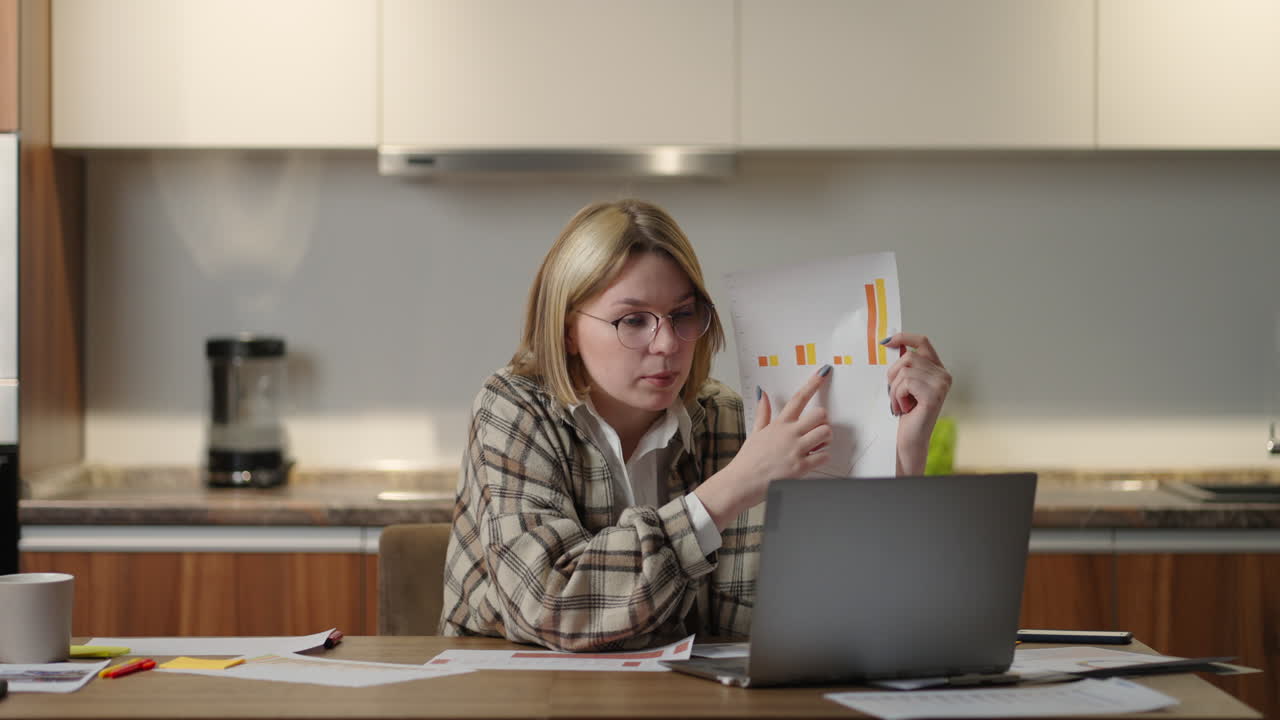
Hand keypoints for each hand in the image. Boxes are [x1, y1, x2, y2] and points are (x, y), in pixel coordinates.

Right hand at [696, 367, 832, 528]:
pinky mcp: (800, 467)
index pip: (799, 398)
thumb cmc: (748, 460)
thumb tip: (762, 393)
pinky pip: (824, 456)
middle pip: (820, 415)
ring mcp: (796, 450)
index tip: (823, 372)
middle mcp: (789, 434)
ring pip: (825, 434)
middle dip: (823, 422)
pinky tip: (814, 459)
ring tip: (816, 445)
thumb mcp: (755, 432)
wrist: (741, 482)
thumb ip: (763, 412)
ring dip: (826, 439)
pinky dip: (823, 457)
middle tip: (817, 429)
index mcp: (779, 424)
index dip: (813, 383)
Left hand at [881, 332, 950, 475]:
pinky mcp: (933, 394)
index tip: (887, 341)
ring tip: (901, 404)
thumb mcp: (905, 384)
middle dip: (893, 375)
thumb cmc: (907, 413)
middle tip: (896, 395)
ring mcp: (941, 384)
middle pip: (908, 356)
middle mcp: (944, 375)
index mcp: (938, 370)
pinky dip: (897, 396)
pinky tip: (904, 408)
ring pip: (905, 370)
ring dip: (894, 389)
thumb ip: (905, 366)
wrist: (910, 439)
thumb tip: (890, 342)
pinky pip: (905, 383)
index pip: (923, 342)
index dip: (905, 337)